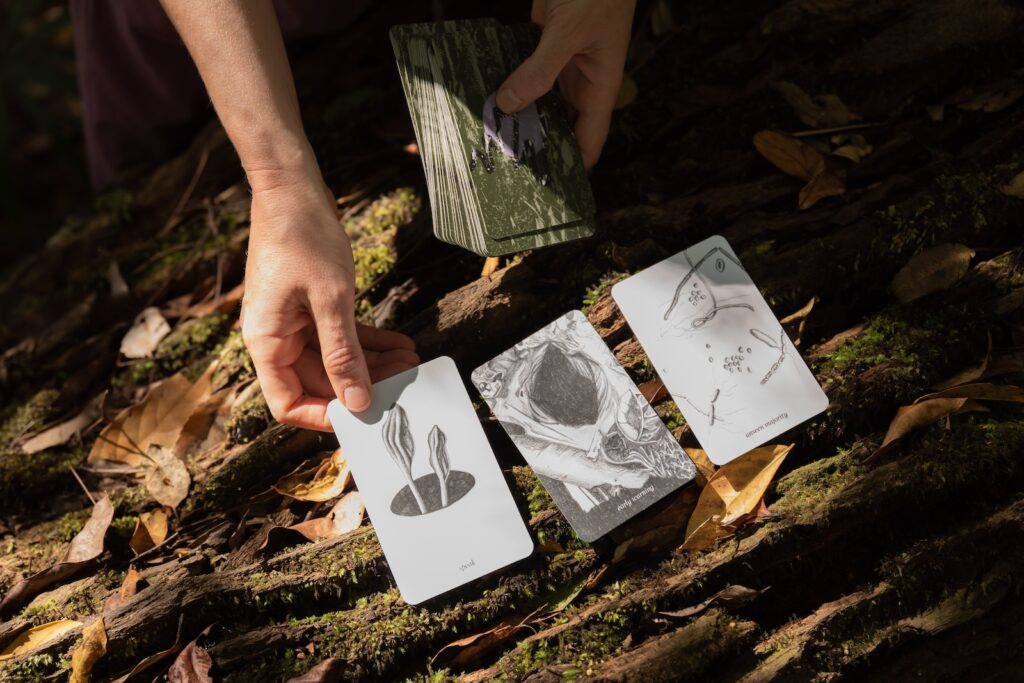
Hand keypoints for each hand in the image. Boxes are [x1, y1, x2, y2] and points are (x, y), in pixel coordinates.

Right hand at [241, 170, 418, 430]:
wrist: (292, 189)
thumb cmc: (303, 237)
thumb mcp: (330, 299)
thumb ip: (343, 353)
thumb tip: (358, 401)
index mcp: (266, 343)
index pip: (288, 403)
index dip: (324, 415)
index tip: (365, 415)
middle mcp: (275, 338)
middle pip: (318, 382)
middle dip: (363, 385)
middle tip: (405, 381)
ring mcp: (292, 323)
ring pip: (334, 360)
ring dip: (373, 363)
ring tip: (410, 359)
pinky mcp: (309, 308)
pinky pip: (339, 336)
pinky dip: (368, 341)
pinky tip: (399, 342)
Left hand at [496, 0, 635, 168]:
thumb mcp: (568, 33)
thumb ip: (540, 69)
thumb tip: (508, 104)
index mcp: (600, 85)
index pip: (589, 140)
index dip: (572, 167)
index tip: (546, 189)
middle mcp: (581, 80)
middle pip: (560, 126)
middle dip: (537, 144)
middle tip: (505, 167)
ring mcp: (561, 63)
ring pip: (539, 101)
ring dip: (517, 114)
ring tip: (489, 137)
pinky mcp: (542, 44)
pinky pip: (524, 73)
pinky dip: (508, 84)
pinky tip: (485, 97)